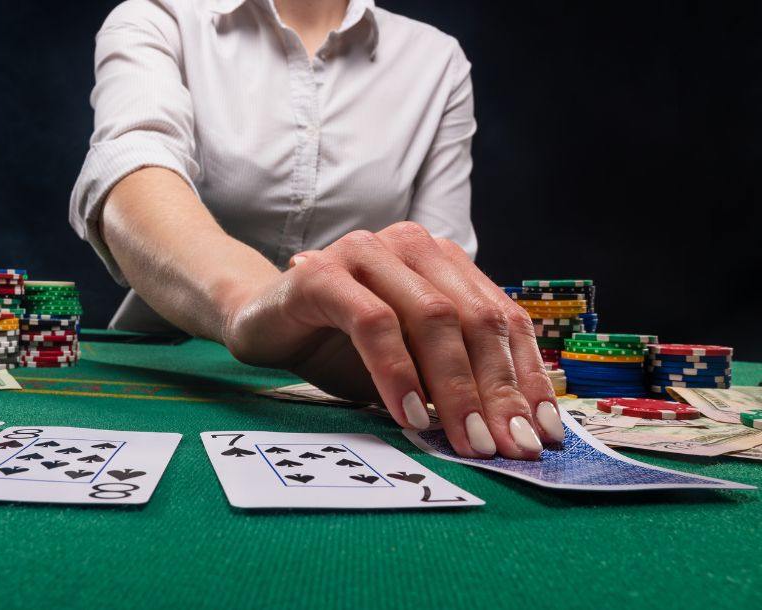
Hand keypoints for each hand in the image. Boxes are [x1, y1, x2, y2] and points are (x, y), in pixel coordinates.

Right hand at [221, 222, 562, 459]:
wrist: (259, 322)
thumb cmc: (338, 347)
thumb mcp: (408, 368)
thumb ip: (451, 382)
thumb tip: (511, 430)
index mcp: (444, 262)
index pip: (502, 319)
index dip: (527, 375)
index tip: (543, 432)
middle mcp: (413, 247)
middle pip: (474, 321)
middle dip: (498, 391)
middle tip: (508, 447)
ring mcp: (368, 253)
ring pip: (433, 319)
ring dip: (456, 387)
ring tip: (466, 441)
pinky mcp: (323, 273)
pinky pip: (374, 324)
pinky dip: (398, 373)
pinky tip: (411, 416)